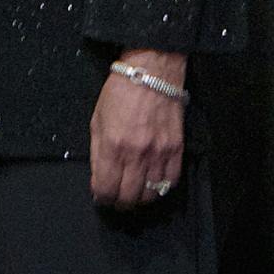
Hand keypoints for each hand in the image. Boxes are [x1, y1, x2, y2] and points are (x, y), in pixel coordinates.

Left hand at [90, 50, 187, 211]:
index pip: (106, 190)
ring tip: (136, 190)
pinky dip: (162, 186)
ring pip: (151, 193)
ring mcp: (158, 151)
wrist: (152, 71)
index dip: (102, 198)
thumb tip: (99, 180)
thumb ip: (97, 154)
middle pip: (128, 197)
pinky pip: (171, 180)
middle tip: (118, 197)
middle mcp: (136, 153)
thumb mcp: (97, 121)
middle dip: (120, 202)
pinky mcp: (176, 147)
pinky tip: (155, 181)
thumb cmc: (120, 93)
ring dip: (141, 197)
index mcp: (112, 146)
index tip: (102, 195)